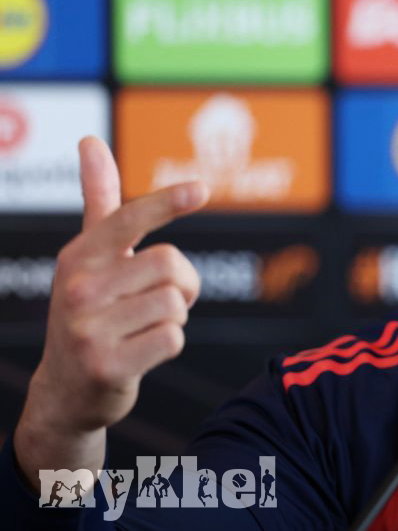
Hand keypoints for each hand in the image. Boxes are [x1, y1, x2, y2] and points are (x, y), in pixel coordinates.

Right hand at [13, 137, 208, 487]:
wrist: (64, 390)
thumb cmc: (90, 311)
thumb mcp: (88, 258)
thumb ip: (98, 201)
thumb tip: (90, 140)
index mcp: (78, 257)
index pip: (127, 220)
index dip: (166, 204)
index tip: (201, 189)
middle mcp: (77, 289)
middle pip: (170, 264)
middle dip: (181, 283)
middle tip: (155, 302)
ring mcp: (89, 329)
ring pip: (175, 302)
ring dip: (173, 316)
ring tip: (141, 328)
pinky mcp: (107, 365)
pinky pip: (174, 337)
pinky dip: (169, 343)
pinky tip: (141, 352)